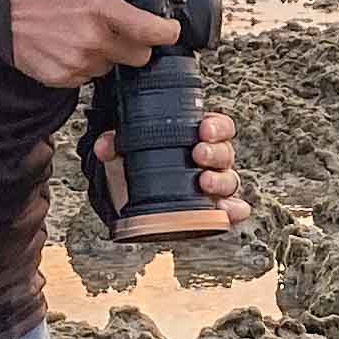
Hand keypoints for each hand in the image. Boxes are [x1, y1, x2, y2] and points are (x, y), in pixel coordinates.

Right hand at [10, 0, 178, 87]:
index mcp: (101, 7)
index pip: (154, 33)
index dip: (167, 32)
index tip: (168, 29)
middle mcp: (93, 39)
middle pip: (141, 56)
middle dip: (136, 43)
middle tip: (121, 28)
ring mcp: (79, 62)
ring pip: (114, 66)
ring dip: (109, 53)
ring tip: (87, 33)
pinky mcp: (66, 78)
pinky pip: (90, 76)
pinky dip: (86, 63)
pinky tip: (71, 45)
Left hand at [93, 108, 245, 226]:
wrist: (131, 198)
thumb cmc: (138, 166)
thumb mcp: (125, 151)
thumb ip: (114, 143)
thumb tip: (105, 146)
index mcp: (196, 138)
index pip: (219, 127)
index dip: (216, 127)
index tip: (203, 129)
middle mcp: (210, 161)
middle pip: (226, 153)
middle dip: (215, 153)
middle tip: (198, 154)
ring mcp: (213, 186)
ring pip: (230, 180)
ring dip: (221, 180)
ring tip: (204, 182)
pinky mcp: (211, 211)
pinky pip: (232, 210)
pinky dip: (233, 211)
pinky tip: (226, 211)